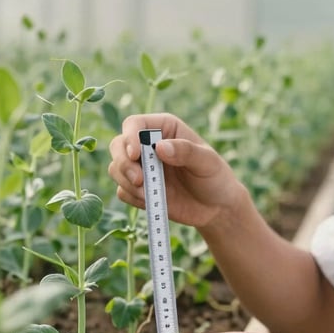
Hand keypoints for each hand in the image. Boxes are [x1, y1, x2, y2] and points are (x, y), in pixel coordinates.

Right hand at [108, 113, 244, 228]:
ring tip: (150, 194)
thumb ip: (186, 151)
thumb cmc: (215, 177)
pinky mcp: (138, 189)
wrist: (216, 208)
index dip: (130, 137)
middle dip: (124, 163)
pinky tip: (152, 201)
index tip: (136, 154)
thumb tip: (160, 147)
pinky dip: (133, 197)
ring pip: (116, 168)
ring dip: (127, 182)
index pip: (135, 124)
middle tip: (140, 180)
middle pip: (118, 145)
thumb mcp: (207, 162)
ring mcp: (142, 168)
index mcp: (165, 128)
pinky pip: (122, 191)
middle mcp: (148, 145)